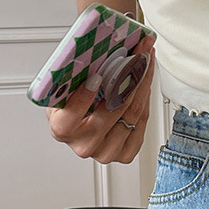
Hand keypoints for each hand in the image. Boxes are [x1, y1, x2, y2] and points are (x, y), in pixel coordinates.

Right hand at [45, 35, 156, 163]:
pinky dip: (145, 97)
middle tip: (136, 55)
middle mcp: (83, 145)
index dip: (83, 98)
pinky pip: (141, 121)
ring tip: (145, 60)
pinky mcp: (125, 153)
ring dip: (142, 83)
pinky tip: (145, 79)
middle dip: (127, 77)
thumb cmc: (72, 104)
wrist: (83, 124)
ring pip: (131, 114)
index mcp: (62, 129)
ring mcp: (106, 152)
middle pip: (111, 112)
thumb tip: (92, 54)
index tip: (96, 77)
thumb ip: (71, 79)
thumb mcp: (63, 90)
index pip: (70, 117)